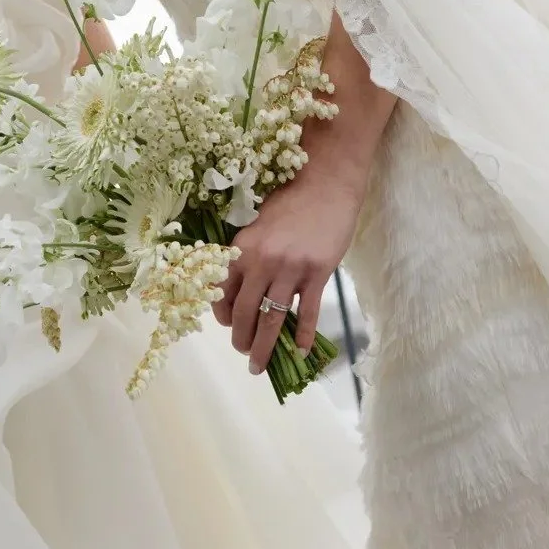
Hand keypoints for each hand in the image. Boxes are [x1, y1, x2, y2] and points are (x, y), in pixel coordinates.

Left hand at [215, 172, 363, 374]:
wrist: (325, 183)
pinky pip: (307, 313)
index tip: (229, 327)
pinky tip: (299, 352)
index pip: (222, 293)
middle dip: (241, 340)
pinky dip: (302, 335)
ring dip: (264, 347)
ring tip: (260, 365)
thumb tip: (240, 289)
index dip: (223, 316)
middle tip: (245, 355)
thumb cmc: (289, 201)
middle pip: (245, 312)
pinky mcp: (317, 274)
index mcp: (241, 249)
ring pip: (272, 319)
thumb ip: (247, 255)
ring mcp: (290, 270)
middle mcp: (262, 262)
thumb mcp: (256, 224)